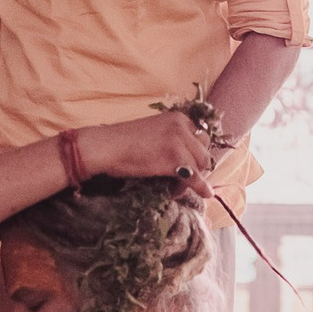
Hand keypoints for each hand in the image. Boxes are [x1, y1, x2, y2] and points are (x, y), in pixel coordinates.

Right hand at [75, 112, 214, 190]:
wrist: (106, 147)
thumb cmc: (122, 143)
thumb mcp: (153, 133)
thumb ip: (170, 140)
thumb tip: (185, 162)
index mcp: (178, 118)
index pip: (200, 138)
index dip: (194, 154)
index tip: (185, 167)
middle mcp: (182, 125)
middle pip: (204, 151)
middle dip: (196, 167)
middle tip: (179, 180)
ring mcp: (180, 141)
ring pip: (201, 165)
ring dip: (191, 179)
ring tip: (174, 188)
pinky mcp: (175, 158)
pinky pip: (195, 176)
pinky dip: (201, 187)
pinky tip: (206, 193)